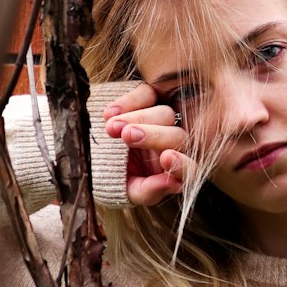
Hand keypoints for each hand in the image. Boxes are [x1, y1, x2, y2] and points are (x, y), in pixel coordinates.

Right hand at [104, 82, 190, 205]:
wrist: (94, 156)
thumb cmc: (116, 177)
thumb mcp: (129, 190)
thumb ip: (149, 191)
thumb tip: (174, 183)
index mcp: (176, 170)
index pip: (191, 169)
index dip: (182, 164)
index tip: (166, 158)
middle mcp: (175, 144)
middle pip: (177, 137)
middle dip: (153, 136)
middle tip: (127, 136)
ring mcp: (164, 120)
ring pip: (164, 114)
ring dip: (137, 119)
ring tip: (112, 127)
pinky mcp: (150, 100)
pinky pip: (147, 94)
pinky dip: (128, 102)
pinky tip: (110, 113)